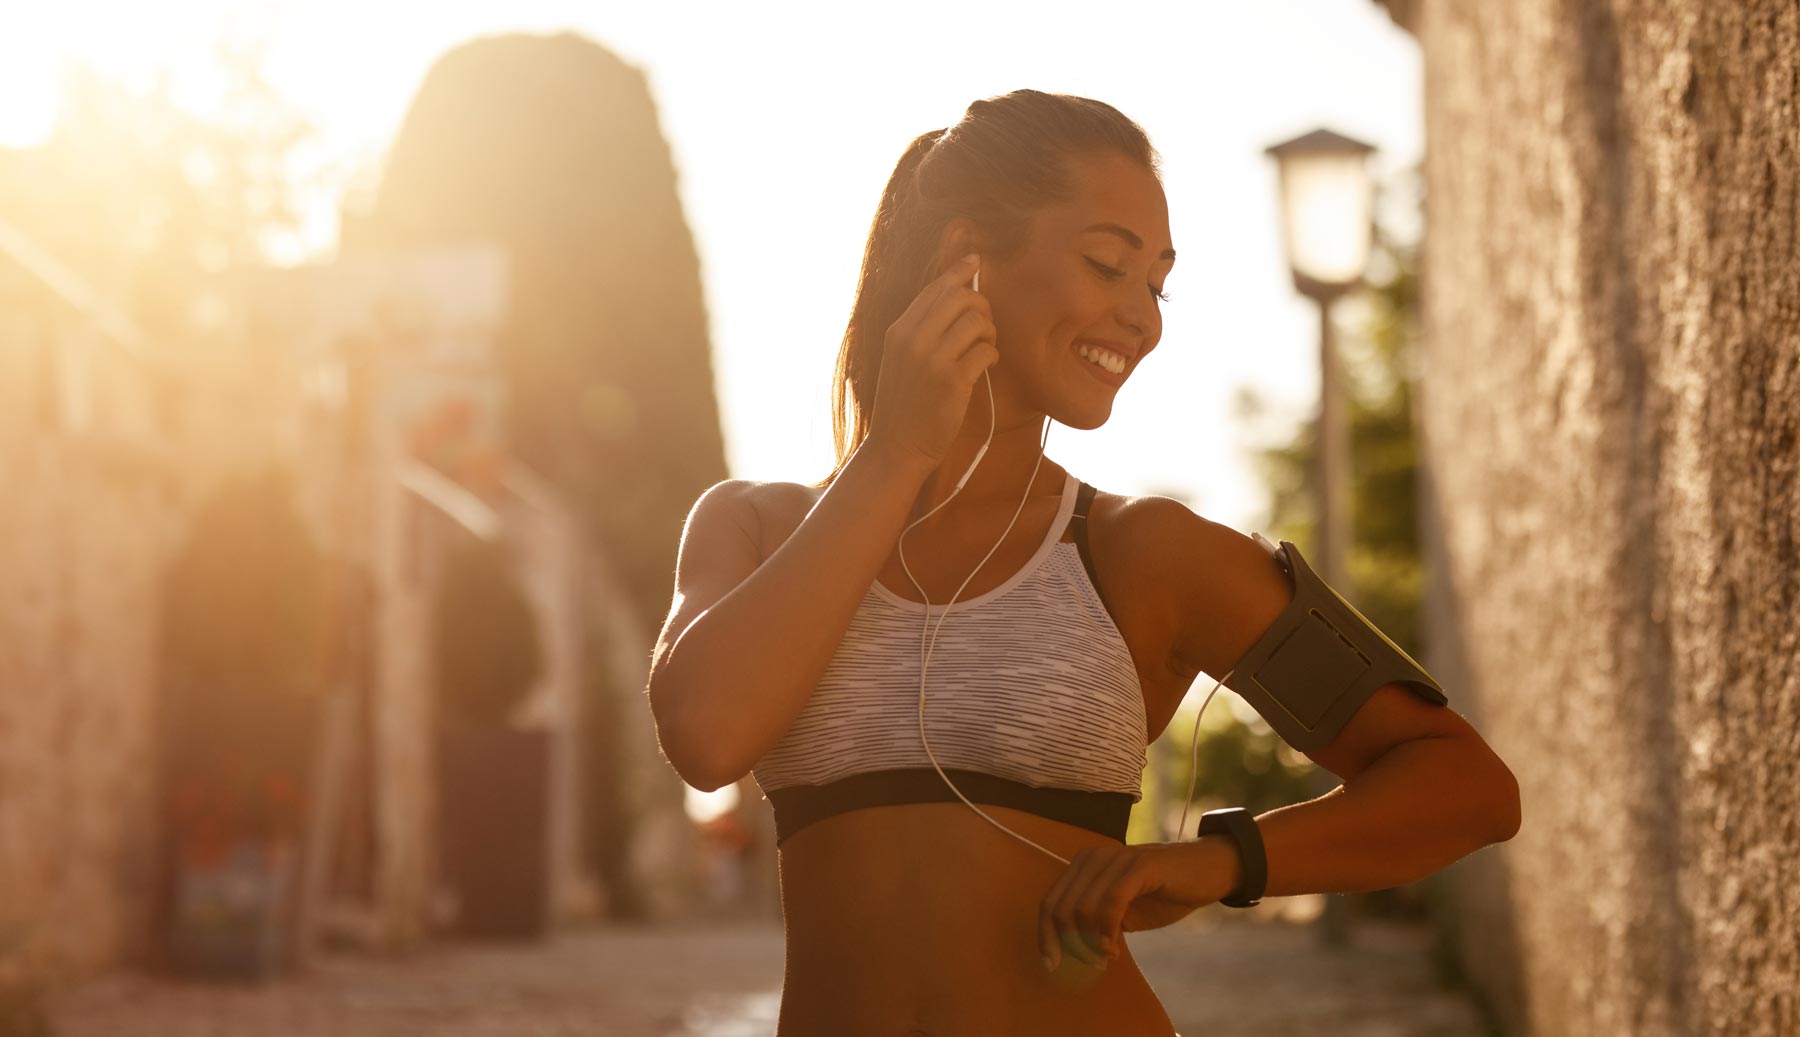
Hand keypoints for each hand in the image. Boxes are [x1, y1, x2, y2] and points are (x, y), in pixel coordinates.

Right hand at [864, 252, 998, 474]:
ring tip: (985, 347)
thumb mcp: (901, 360)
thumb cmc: (904, 403)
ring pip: (976, 320)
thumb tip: (953, 296)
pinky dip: (992, 355)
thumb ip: (921, 331)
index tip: (975, 261)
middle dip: (981, 305)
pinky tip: (987, 366)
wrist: (897, 446)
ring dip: (989, 331)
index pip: (934, 289)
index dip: (958, 272)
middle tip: (984, 325)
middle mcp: (912, 340)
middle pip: (959, 297)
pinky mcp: (953, 381)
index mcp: (899, 331)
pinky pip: (986, 350)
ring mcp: (932, 360)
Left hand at [1037, 838, 1239, 971]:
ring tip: (1109, 956)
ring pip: (1082, 909)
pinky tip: (1115, 948)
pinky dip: (1106, 931)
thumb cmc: (1165, 893)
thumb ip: (1097, 925)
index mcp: (1084, 866)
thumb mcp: (1124, 913)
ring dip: (1091, 943)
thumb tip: (1073, 952)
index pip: (1050, 903)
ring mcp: (1116, 859)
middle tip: (1093, 963)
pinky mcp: (1139, 866)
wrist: (1208, 870)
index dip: (1046, 937)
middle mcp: (1093, 858)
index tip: (1052, 964)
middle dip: (1071, 945)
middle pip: (1060, 909)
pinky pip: (1110, 903)